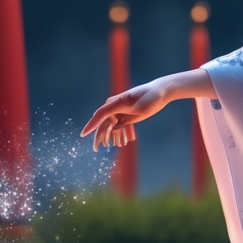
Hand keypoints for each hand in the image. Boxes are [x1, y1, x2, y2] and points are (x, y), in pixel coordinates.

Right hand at [81, 69, 212, 150]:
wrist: (160, 92)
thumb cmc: (150, 98)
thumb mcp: (140, 110)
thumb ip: (125, 119)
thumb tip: (114, 127)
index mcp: (116, 103)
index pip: (99, 115)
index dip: (90, 125)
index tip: (83, 135)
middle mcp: (115, 106)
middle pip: (103, 123)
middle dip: (100, 136)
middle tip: (96, 149)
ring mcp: (119, 111)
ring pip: (110, 126)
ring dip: (110, 137)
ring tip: (109, 147)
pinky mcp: (125, 115)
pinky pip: (118, 127)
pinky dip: (118, 135)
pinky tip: (120, 143)